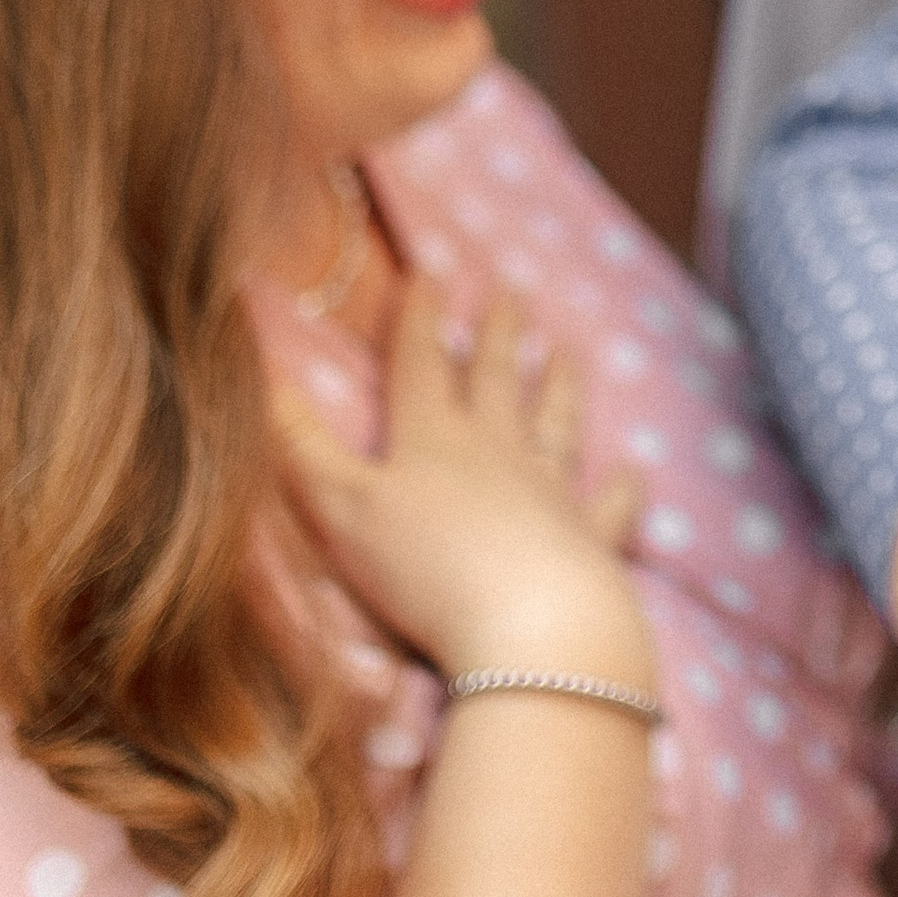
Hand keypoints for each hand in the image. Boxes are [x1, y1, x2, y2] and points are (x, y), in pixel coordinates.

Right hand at [275, 286, 653, 690]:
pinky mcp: (588, 542)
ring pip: (555, 426)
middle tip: (512, 291)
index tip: (429, 274)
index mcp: (432, 440)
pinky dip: (620, 490)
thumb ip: (302, 445)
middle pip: (496, 381)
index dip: (420, 320)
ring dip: (560, 388)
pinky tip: (633, 473)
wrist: (527, 622)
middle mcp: (497, 452)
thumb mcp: (341, 507)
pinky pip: (606, 507)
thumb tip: (264, 374)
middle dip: (499, 335)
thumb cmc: (424, 567)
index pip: (421, 366)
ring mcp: (550, 493)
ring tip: (568, 353)